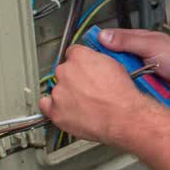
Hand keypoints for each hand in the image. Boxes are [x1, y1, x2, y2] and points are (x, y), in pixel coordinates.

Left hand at [41, 45, 160, 146]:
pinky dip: (53, 108)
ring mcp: (59, 92)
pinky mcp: (56, 111)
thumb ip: (98, 61)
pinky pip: (46, 106)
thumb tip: (94, 62)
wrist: (123, 117)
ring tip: (82, 102)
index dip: (80, 62)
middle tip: (87, 88)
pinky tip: (64, 109)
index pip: (72, 53)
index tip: (83, 68)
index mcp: (79, 56)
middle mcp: (65, 71)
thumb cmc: (122, 95)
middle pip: (63, 71)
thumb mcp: (115, 65)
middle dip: (73, 78)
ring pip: (57, 89)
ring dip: (66, 94)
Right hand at [96, 29, 169, 105]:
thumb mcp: (152, 45)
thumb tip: (105, 36)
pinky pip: (128, 94)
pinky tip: (126, 98)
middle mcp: (134, 58)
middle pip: (110, 65)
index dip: (95, 49)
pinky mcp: (142, 90)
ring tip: (115, 89)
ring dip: (119, 85)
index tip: (83, 57)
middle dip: (106, 72)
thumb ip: (128, 41)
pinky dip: (128, 96)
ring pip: (118, 81)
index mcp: (135, 42)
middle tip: (101, 77)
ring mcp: (138, 75)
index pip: (108, 42)